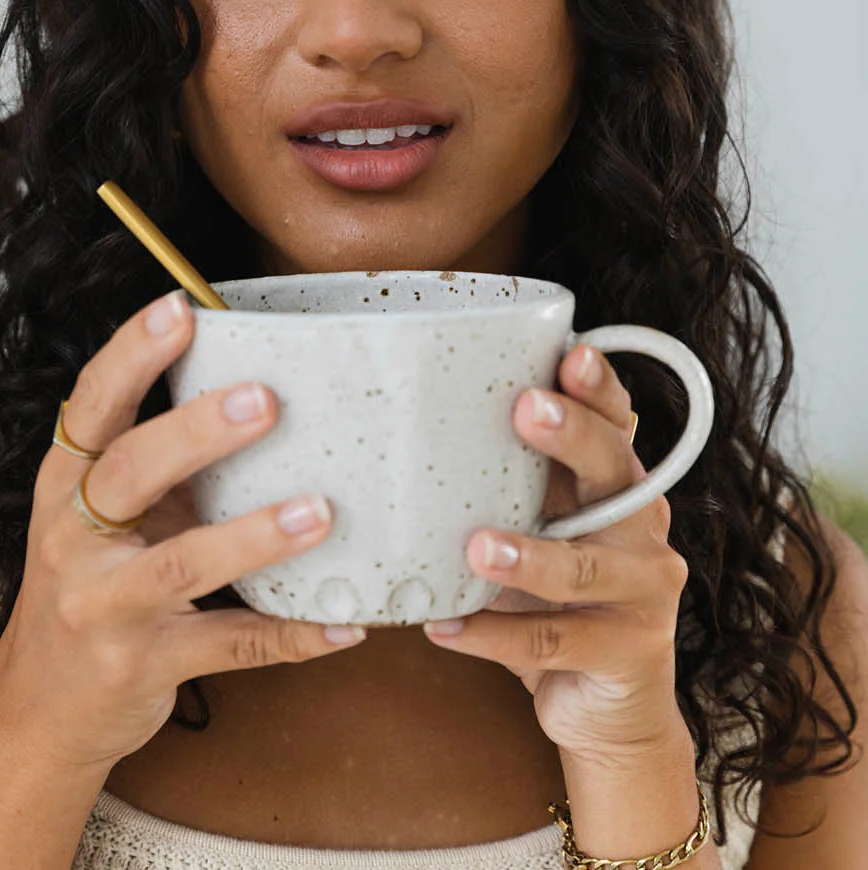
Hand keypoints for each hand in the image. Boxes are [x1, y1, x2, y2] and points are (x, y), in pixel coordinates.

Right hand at [0, 290, 364, 774]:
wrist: (39, 709)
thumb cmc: (90, 584)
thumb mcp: (98, 515)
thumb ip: (154, 460)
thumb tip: (255, 380)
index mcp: (66, 483)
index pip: (92, 406)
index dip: (131, 355)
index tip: (179, 309)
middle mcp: (74, 538)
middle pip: (129, 472)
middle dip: (195, 432)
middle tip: (266, 399)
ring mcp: (106, 606)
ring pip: (181, 565)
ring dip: (253, 535)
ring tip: (320, 511)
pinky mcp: (144, 665)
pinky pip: (228, 647)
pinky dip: (290, 634)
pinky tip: (345, 622)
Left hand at [422, 342, 690, 767]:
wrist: (607, 702)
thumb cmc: (556, 595)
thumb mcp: (541, 527)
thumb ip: (508, 481)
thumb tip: (412, 423)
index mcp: (617, 485)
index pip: (615, 424)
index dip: (599, 389)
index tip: (573, 353)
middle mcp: (643, 527)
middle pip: (612, 473)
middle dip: (572, 437)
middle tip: (526, 410)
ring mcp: (644, 591)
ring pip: (584, 567)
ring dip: (529, 556)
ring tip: (477, 548)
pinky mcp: (627, 651)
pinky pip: (551, 642)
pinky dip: (492, 636)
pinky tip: (443, 626)